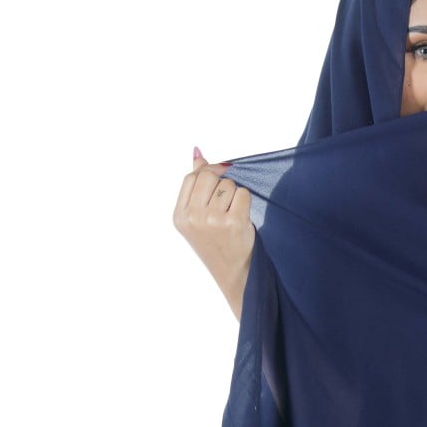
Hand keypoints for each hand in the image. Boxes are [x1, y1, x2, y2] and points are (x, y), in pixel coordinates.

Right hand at [173, 147, 254, 319]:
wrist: (235, 274)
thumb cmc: (219, 244)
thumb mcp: (198, 218)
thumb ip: (196, 187)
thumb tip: (197, 152)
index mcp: (179, 215)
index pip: (192, 177)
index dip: (208, 173)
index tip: (219, 183)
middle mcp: (193, 217)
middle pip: (210, 175)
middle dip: (223, 182)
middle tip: (228, 202)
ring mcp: (211, 220)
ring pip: (228, 184)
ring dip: (236, 194)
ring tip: (234, 214)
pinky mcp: (232, 222)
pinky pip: (243, 194)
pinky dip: (246, 202)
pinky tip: (242, 218)